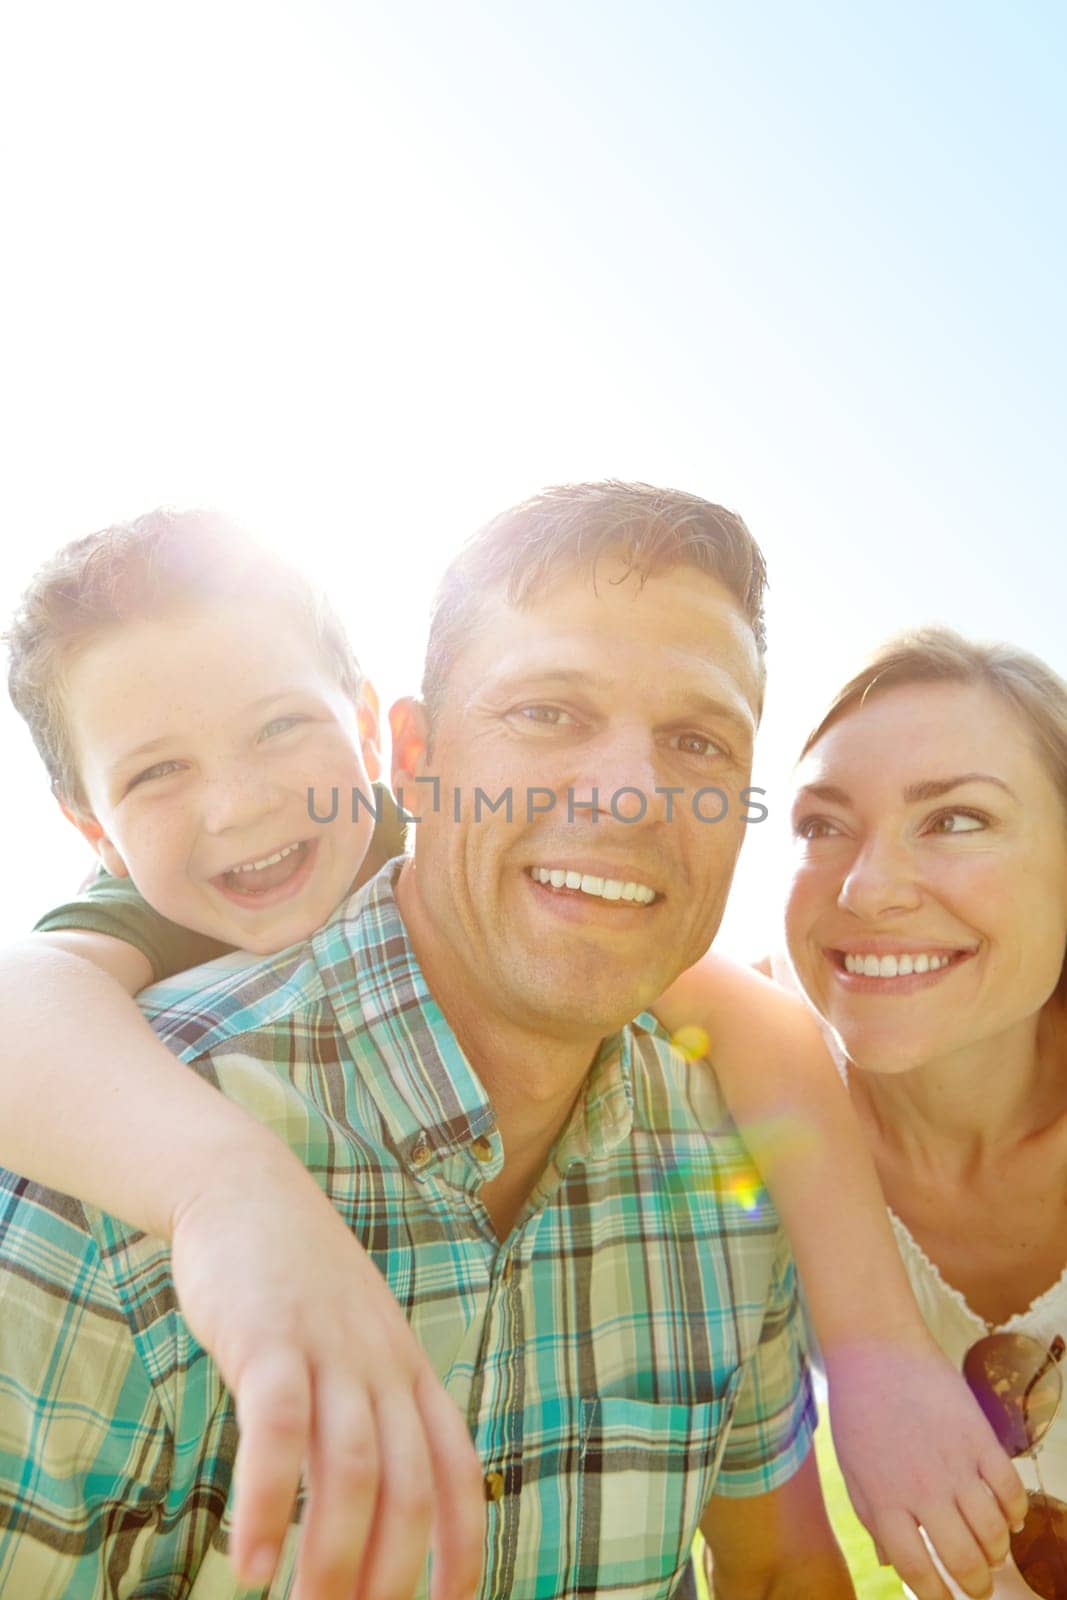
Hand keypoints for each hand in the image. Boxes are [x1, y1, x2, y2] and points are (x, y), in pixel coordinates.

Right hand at [169, 1141, 484, 1599]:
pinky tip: (247, 1559)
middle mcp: (382, 1366)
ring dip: (332, 1555)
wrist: (248, 1190)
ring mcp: (329, 1349)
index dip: (462, 1551)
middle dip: (391, 1574)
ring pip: (351, 1468)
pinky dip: (267, 1500)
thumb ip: (373, 1410)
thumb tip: (376, 1502)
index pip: (458, 1474)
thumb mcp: (357, 1342)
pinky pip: (278, 1428)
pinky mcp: (270, 1337)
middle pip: (409, 1488)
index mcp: (410, 1372)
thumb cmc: (299, 1285)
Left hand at [825, 1335, 1027, 1599]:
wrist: (874, 1347)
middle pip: (963, 1559)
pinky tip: (1007, 1518)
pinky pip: (1010, 1491)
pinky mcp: (978, 1437)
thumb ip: (872, 1519)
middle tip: (979, 1587)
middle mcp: (921, 1489)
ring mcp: (954, 1463)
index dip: (938, 1597)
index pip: (917, 1571)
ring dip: (997, 1552)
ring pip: (993, 1532)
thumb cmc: (858, 1408)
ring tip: (992, 1554)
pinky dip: (1015, 1514)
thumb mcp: (852, 1469)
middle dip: (977, 1584)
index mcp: (883, 1501)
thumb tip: (889, 1566)